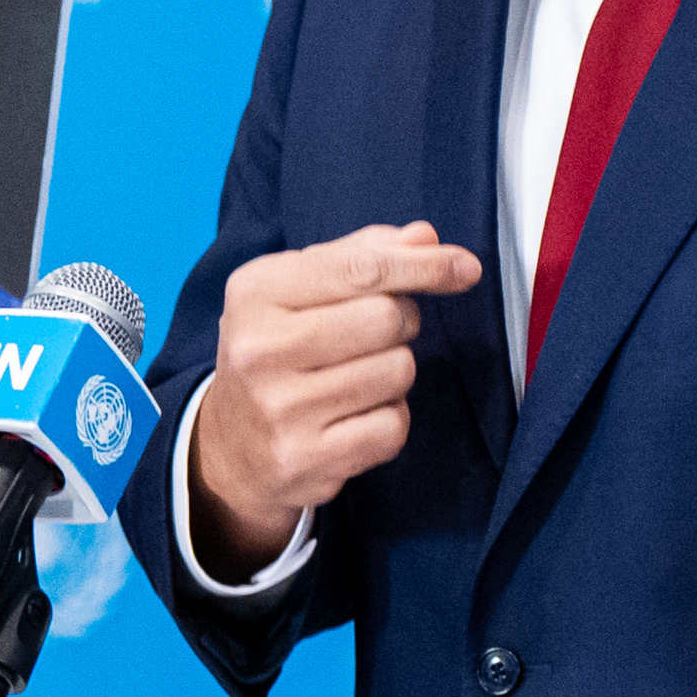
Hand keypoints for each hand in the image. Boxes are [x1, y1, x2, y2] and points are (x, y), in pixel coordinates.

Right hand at [187, 221, 482, 578]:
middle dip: (401, 322)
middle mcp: (261, 349)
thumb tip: (425, 237)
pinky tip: (354, 417)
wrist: (230, 447)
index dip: (425, 264)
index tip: (466, 266)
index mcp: (256, 293)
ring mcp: (281, 410)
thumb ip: (360, 256)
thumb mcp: (298, 290)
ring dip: (395, 373)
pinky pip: (393, 426)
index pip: (362, 268)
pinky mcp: (304, 459)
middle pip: (388, 318)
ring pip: (398, 372)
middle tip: (374, 335)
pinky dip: (390, 419)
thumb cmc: (277, 350)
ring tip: (357, 378)